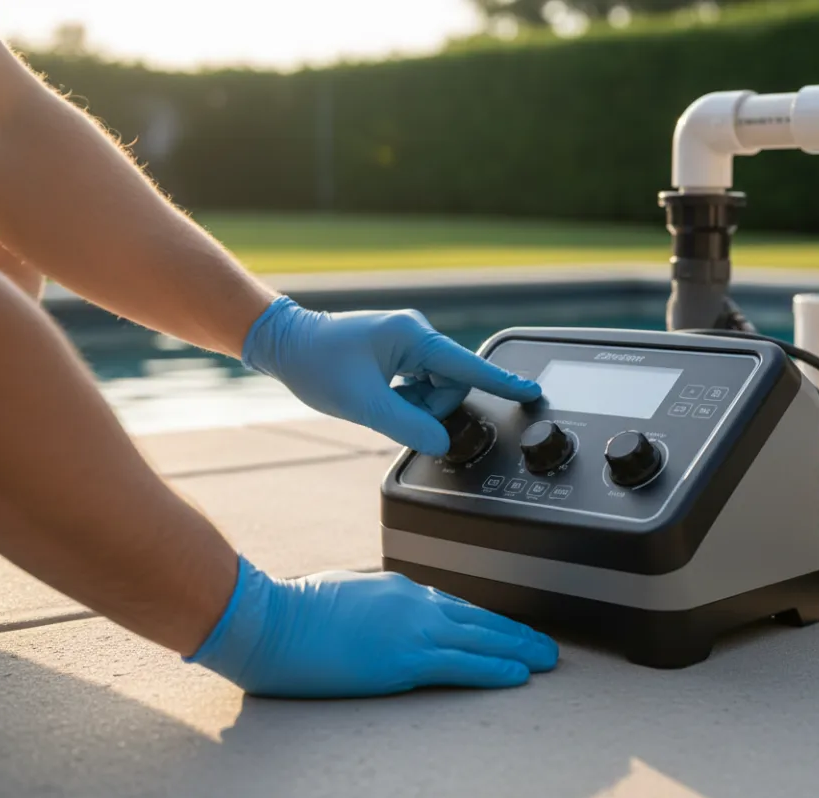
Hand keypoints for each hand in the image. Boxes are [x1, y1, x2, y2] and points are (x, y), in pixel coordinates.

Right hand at [187, 556, 558, 698]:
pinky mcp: (404, 660)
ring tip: (545, 660)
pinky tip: (517, 674)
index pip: (457, 607)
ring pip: (481, 639)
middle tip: (546, 646)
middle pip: (480, 619)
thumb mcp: (347, 594)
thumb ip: (377, 604)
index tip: (508, 631)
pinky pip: (462, 664)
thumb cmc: (294, 609)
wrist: (269, 619)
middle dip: (517, 633)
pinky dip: (495, 668)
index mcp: (400, 589)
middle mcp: (414, 604)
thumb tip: (385, 618)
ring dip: (519, 650)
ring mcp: (412, 630)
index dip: (488, 622)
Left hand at [241, 297, 539, 454]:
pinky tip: (379, 396)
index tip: (532, 392)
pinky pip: (420, 384)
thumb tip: (441, 442)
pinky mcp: (401, 351)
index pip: (468, 367)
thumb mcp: (362, 404)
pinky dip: (405, 398)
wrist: (285, 344)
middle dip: (428, 408)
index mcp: (413, 336)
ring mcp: (409, 341)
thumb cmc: (316, 364)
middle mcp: (417, 334)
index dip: (502, 384)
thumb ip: (407, 426)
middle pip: (450, 385)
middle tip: (389, 411)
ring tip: (377, 401)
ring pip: (435, 388)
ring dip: (413, 404)